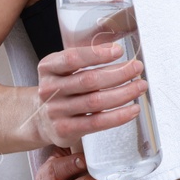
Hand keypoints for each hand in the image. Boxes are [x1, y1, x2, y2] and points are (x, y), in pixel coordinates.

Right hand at [28, 42, 146, 148]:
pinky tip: (132, 109)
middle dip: (118, 73)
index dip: (97, 53)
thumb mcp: (63, 68)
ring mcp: (56, 111)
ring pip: (96, 101)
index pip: (72, 58)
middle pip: (89, 80)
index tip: (118, 50)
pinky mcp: (66, 130)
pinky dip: (119, 116)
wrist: (39, 118)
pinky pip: (97, 122)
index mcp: (48, 68)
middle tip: (136, 68)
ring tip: (139, 86)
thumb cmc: (60, 89)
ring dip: (124, 93)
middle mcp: (50, 89)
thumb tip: (117, 50)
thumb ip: (85, 58)